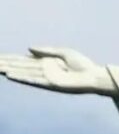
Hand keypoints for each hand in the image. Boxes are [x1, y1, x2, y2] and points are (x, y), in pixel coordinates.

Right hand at [0, 47, 115, 95]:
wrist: (94, 76)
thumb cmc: (82, 65)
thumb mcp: (64, 53)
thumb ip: (46, 50)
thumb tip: (28, 49)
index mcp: (45, 62)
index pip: (22, 60)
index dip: (9, 58)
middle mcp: (43, 70)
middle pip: (19, 66)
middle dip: (4, 64)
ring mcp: (46, 77)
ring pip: (22, 73)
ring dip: (8, 70)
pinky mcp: (51, 84)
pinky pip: (34, 80)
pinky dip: (22, 78)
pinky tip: (10, 75)